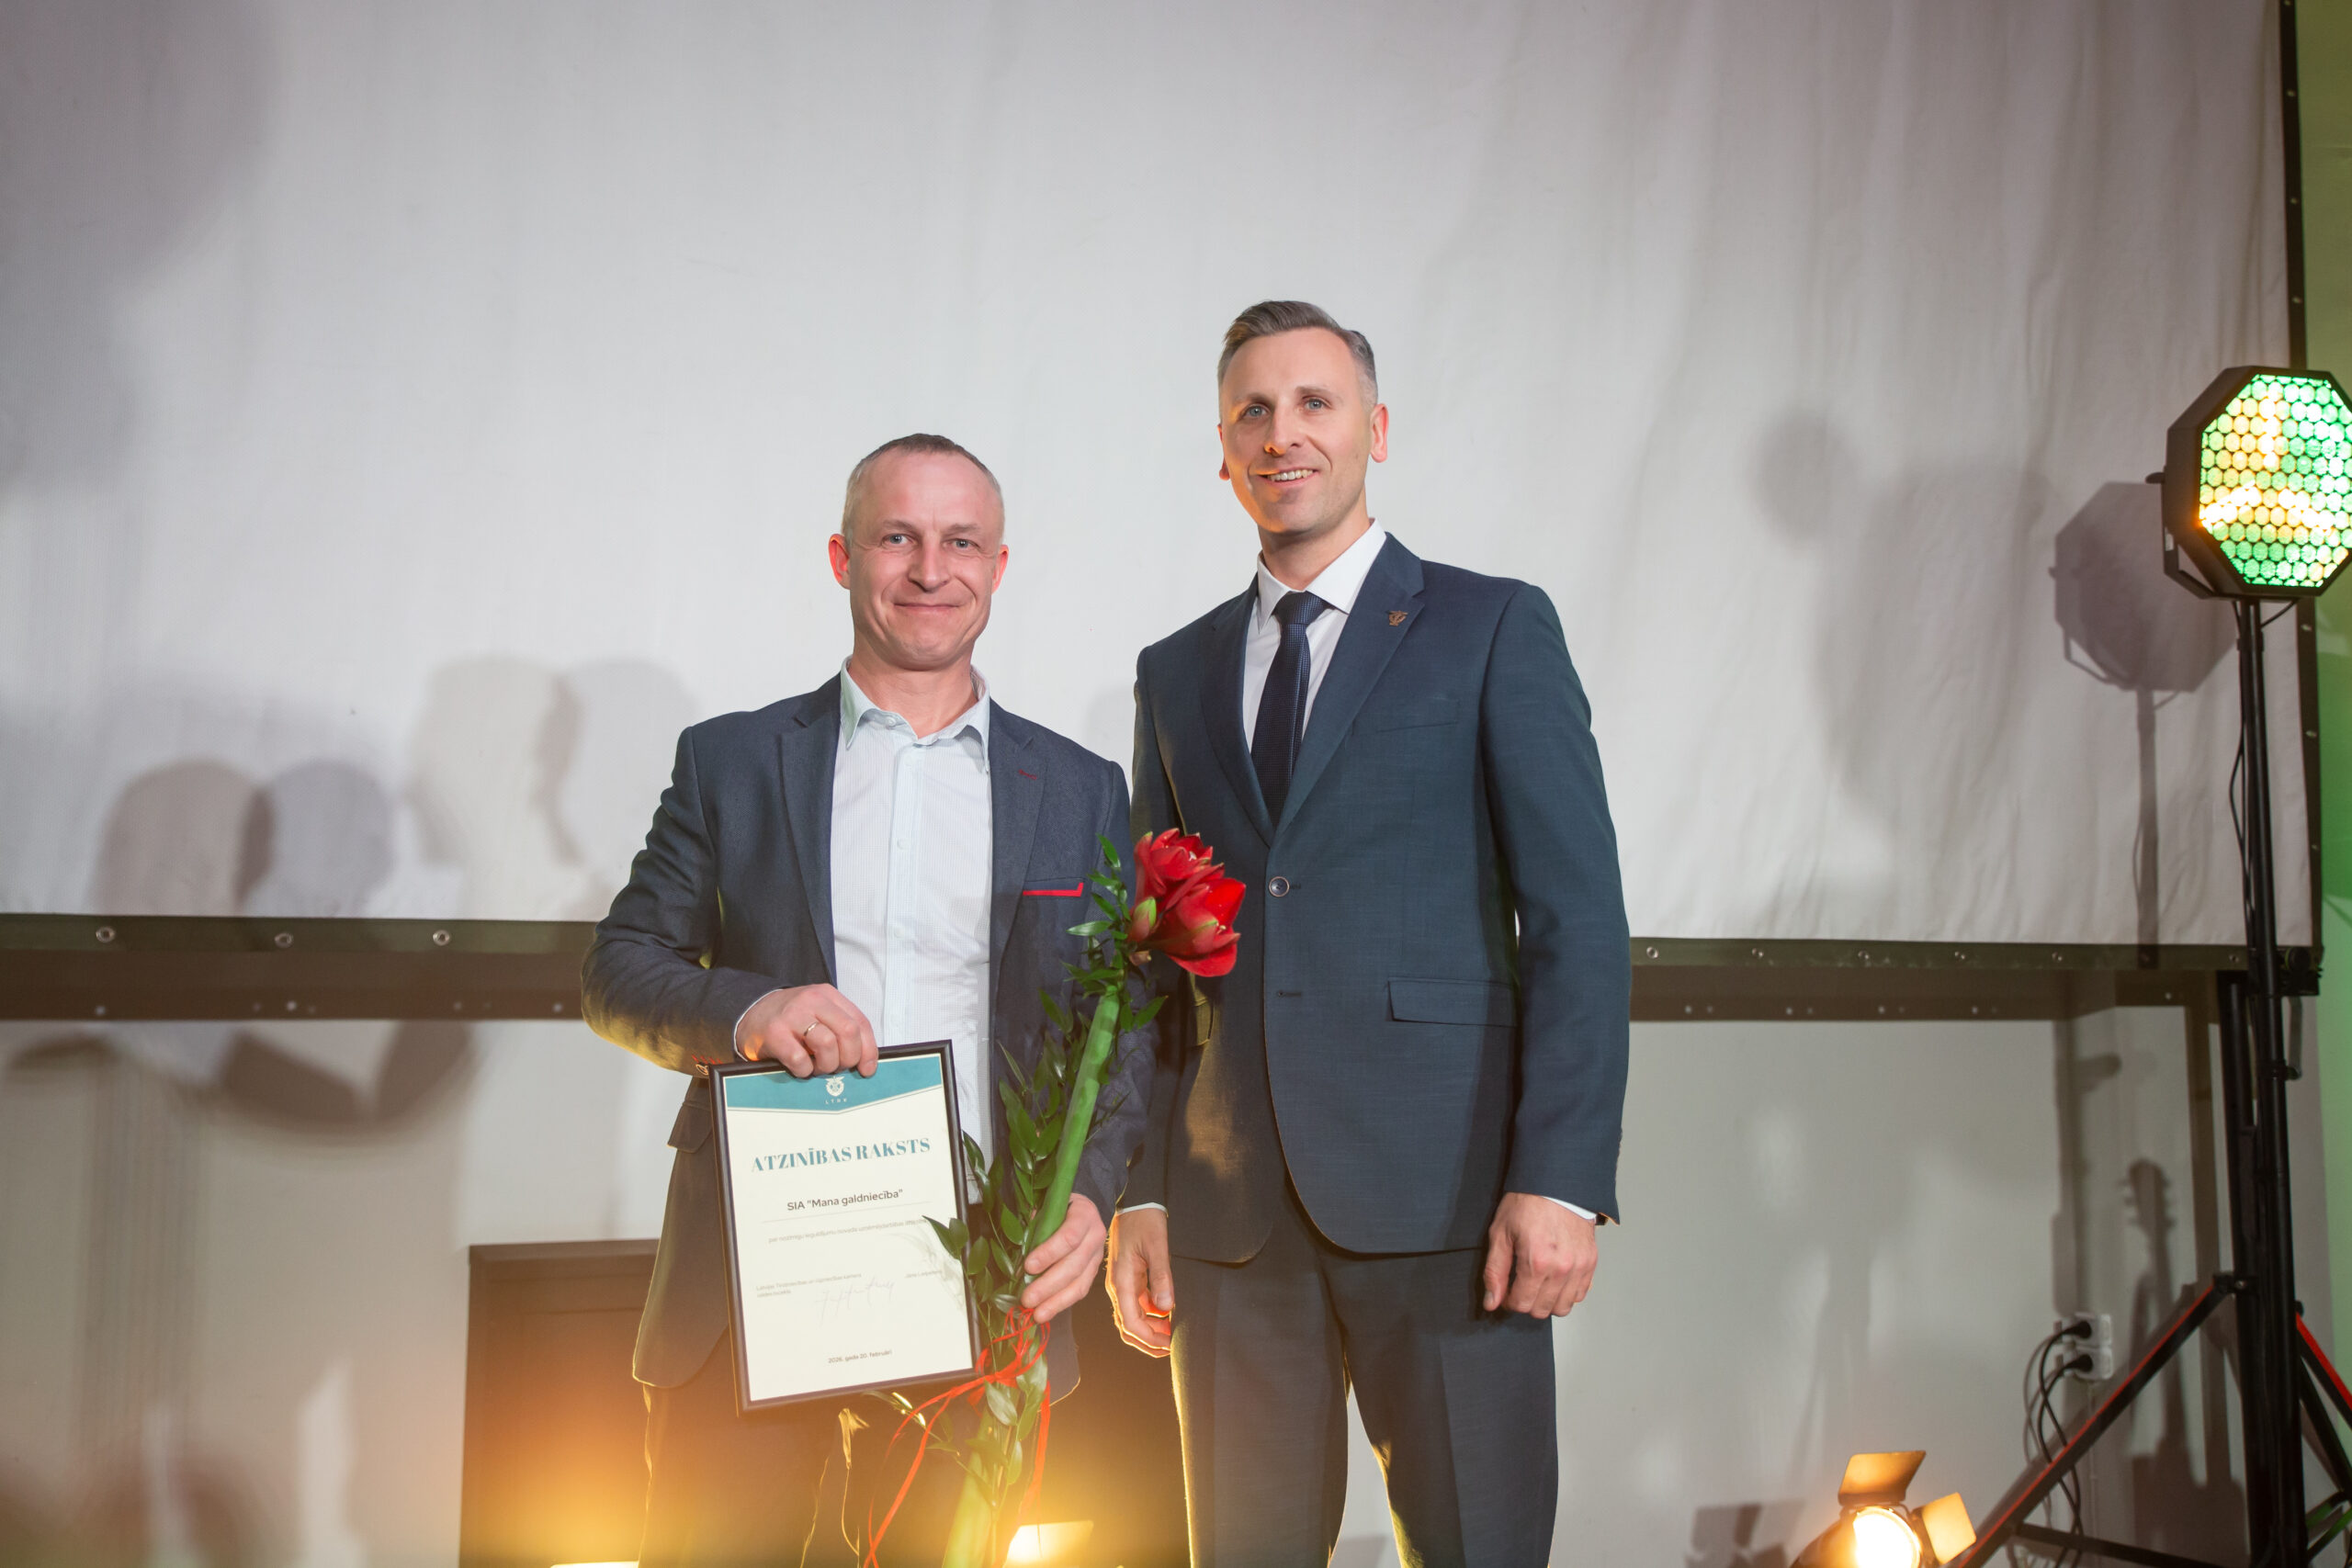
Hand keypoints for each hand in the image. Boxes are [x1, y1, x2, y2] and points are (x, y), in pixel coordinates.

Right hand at [733, 985, 878, 1077]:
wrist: (749, 1015)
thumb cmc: (790, 1021)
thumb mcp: (818, 1014)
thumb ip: (839, 1029)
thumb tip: (864, 1062)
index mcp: (828, 995)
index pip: (860, 1022)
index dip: (868, 1050)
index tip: (867, 1069)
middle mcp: (812, 1000)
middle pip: (849, 1032)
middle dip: (848, 1058)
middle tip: (837, 1068)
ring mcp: (792, 1015)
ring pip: (827, 1044)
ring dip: (827, 1065)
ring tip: (817, 1067)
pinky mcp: (774, 1033)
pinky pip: (800, 1059)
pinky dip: (805, 1070)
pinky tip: (800, 1068)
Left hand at [1019, 1195, 1104, 1322]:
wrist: (1083, 1210)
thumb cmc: (1059, 1207)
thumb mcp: (1048, 1205)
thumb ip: (1036, 1222)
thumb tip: (1021, 1247)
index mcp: (1084, 1214)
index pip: (1069, 1236)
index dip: (1049, 1252)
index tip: (1028, 1266)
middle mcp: (1095, 1236)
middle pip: (1074, 1265)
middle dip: (1049, 1284)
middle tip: (1027, 1298)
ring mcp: (1097, 1256)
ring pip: (1079, 1282)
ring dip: (1056, 1301)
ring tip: (1037, 1314)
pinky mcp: (1093, 1271)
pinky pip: (1080, 1290)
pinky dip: (1062, 1303)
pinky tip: (1046, 1312)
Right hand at [1105, 1206, 1173, 1356]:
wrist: (1134, 1201)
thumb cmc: (1145, 1220)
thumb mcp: (1157, 1246)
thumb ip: (1161, 1276)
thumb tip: (1166, 1307)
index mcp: (1122, 1282)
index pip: (1131, 1323)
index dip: (1150, 1339)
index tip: (1170, 1344)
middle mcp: (1118, 1288)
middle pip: (1128, 1327)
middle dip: (1149, 1341)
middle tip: (1173, 1346)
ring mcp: (1122, 1285)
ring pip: (1131, 1319)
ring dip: (1150, 1330)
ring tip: (1172, 1333)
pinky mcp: (1128, 1280)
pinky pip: (1136, 1306)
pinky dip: (1150, 1317)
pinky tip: (1166, 1314)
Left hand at [1481, 1193, 1596, 1318]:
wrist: (1556, 1183)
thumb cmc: (1527, 1204)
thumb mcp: (1500, 1233)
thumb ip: (1495, 1271)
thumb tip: (1492, 1302)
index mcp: (1536, 1262)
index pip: (1521, 1304)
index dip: (1509, 1301)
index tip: (1507, 1291)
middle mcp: (1561, 1269)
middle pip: (1542, 1310)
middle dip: (1527, 1302)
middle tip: (1521, 1286)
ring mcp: (1579, 1267)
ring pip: (1563, 1307)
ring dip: (1548, 1301)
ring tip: (1538, 1284)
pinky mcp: (1590, 1262)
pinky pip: (1580, 1294)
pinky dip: (1567, 1293)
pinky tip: (1555, 1279)